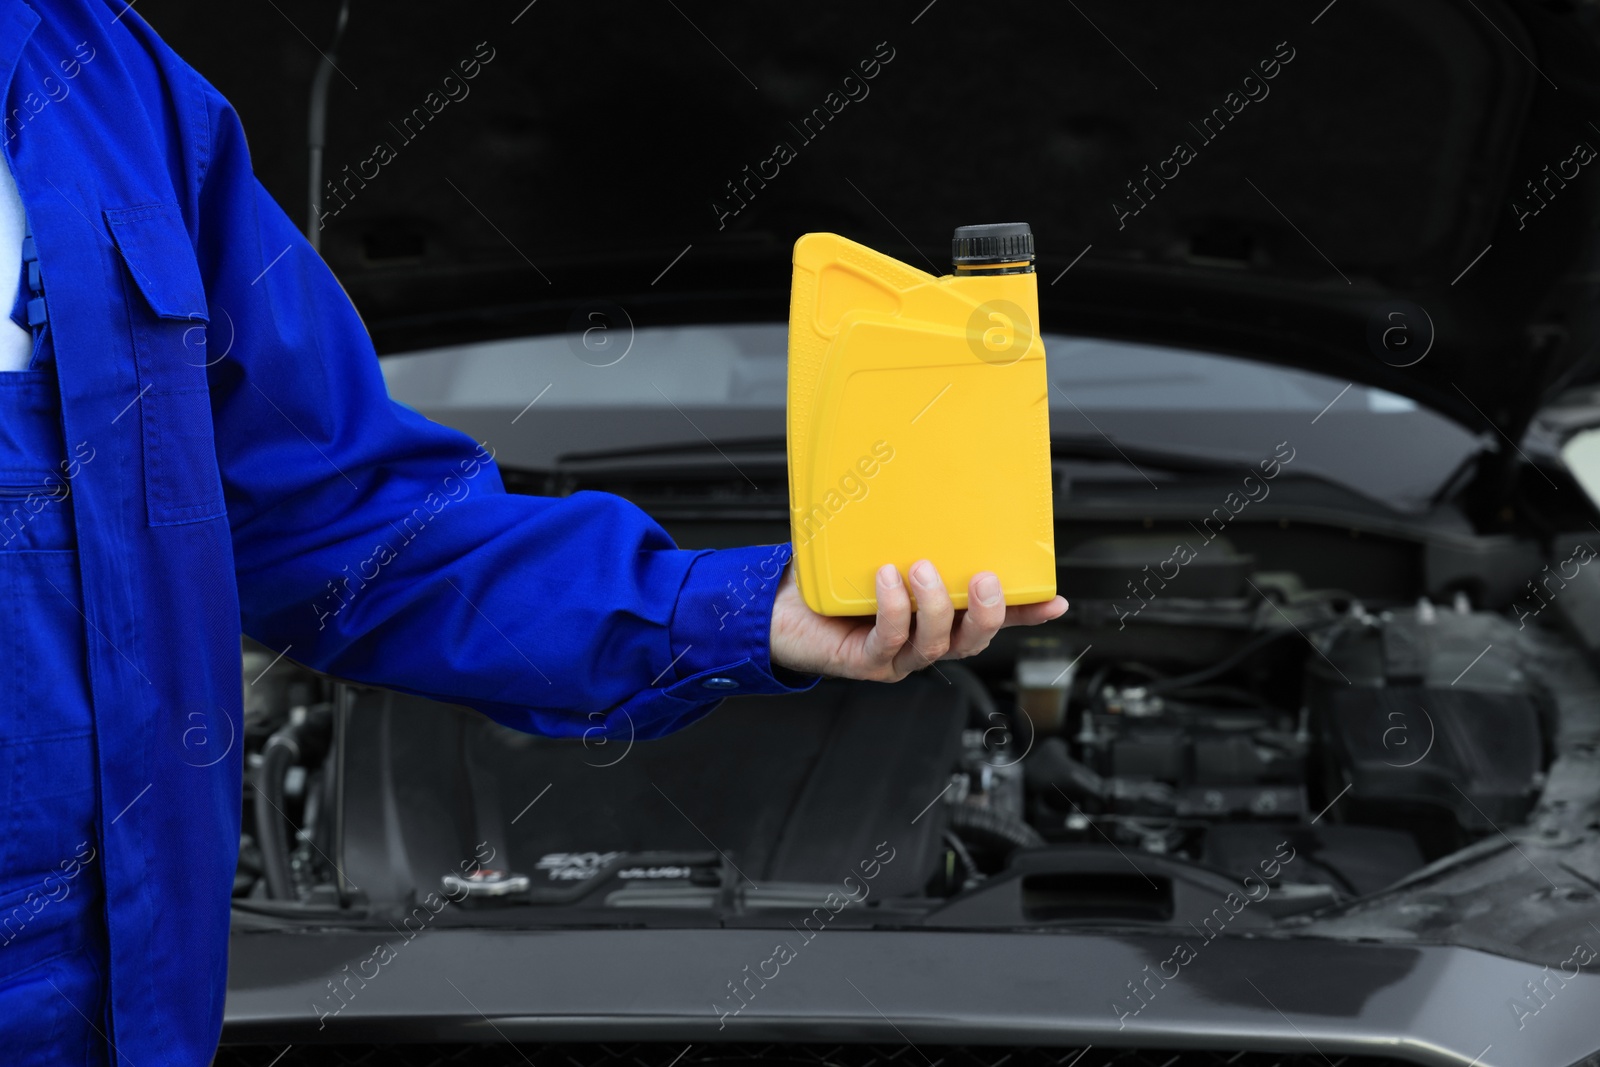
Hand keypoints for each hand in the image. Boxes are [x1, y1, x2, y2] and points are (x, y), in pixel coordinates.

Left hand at [769, 560, 1067, 680]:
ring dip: (934, 607)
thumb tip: (927, 480)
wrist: (779, 608)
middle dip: (987, 613)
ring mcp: (898, 655)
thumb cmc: (830, 580)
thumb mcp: (877, 549)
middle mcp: (923, 639)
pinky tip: (886, 580)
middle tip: (984, 580)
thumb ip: (907, 531)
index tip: (1053, 599)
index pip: (990, 617)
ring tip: (922, 569)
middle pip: (972, 640)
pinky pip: (890, 640)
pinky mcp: (867, 662)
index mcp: (936, 614)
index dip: (1024, 612)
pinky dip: (893, 609)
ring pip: (936, 644)